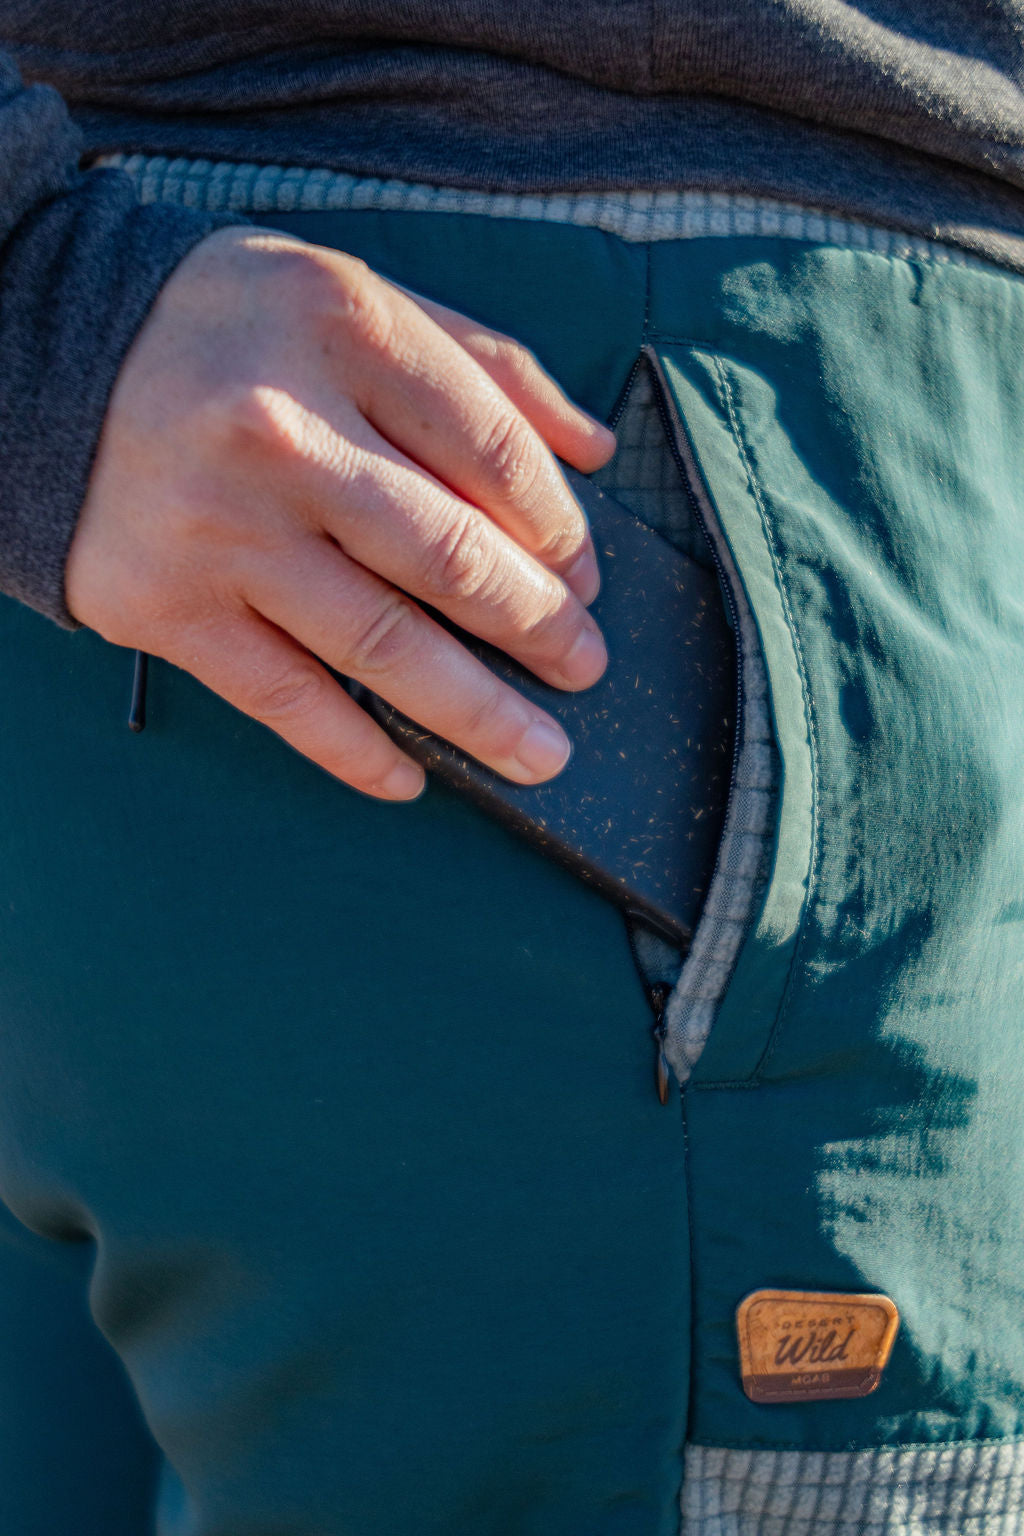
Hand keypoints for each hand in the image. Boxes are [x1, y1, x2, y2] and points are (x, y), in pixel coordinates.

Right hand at [66, 227, 614, 799]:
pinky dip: (358, 750)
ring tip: (539, 751)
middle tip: (582, 667)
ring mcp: (222, 529)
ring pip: (383, 644)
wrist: (47, 360)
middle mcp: (282, 430)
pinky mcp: (169, 607)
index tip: (584, 576)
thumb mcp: (358, 301)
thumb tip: (593, 449)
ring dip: (478, 714)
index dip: (560, 528)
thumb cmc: (230, 332)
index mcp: (343, 330)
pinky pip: (286, 698)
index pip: (493, 449)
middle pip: (451, 556)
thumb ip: (484, 364)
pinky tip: (412, 775)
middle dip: (539, 628)